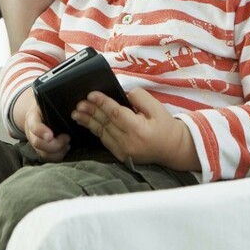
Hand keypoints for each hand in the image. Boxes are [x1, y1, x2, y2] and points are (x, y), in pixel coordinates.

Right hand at [22, 96, 70, 161]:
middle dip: (54, 144)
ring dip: (57, 151)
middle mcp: (30, 131)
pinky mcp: (40, 149)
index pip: (34, 126)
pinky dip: (57, 156)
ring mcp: (34, 142)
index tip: (50, 136)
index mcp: (32, 117)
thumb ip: (55, 100)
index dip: (41, 132)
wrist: (37, 113)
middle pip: (38, 143)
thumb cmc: (45, 106)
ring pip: (43, 153)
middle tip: (67, 138)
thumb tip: (70, 97)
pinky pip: (47, 157)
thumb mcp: (46, 100)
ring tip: (67, 144)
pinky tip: (65, 148)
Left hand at [73, 88, 196, 170]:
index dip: (102, 103)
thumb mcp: (157, 107)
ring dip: (88, 121)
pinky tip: (87, 122)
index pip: (116, 113)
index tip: (91, 94)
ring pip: (102, 132)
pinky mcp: (120, 155)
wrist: (172, 148)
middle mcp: (129, 142)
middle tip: (79, 102)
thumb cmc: (165, 126)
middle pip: (105, 123)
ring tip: (76, 112)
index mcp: (139, 129)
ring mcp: (123, 150)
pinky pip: (104, 140)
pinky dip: (95, 130)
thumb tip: (124, 95)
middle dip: (91, 111)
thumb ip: (140, 98)